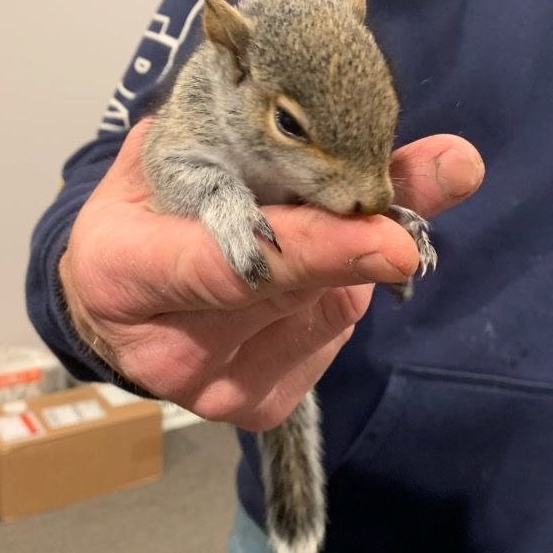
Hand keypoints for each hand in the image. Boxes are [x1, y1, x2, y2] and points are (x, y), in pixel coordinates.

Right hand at [59, 119, 483, 430]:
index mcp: (121, 273)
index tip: (395, 239)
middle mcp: (168, 353)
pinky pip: (334, 332)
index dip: (313, 250)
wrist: (119, 300)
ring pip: (328, 310)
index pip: (225, 266)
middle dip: (362, 236)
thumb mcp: (191, 154)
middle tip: (433, 180)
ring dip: (352, 256)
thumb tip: (424, 148)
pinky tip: (307, 270)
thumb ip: (283, 144)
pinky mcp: (260, 408)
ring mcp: (217, 392)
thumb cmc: (147, 212)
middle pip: (292, 292)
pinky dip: (341, 287)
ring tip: (321, 218)